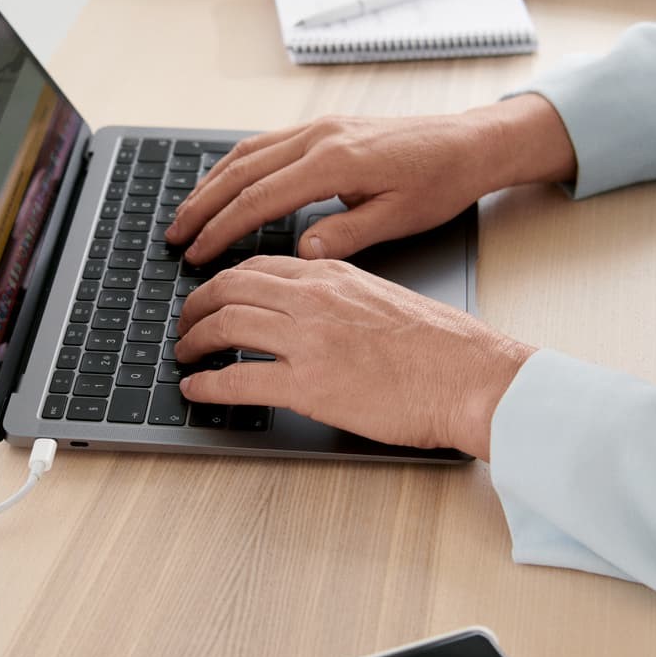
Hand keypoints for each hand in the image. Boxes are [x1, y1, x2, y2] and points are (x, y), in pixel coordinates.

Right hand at [166, 96, 576, 265]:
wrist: (468, 142)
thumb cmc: (440, 181)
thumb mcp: (398, 218)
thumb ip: (345, 235)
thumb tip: (301, 254)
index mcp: (334, 162)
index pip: (260, 198)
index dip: (223, 228)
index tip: (198, 252)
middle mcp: (319, 137)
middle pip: (241, 171)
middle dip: (202, 205)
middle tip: (176, 236)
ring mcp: (319, 126)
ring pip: (247, 151)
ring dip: (212, 182)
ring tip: (188, 212)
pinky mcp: (324, 126)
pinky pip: (266, 142)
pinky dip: (236, 164)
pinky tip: (225, 182)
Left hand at [174, 255, 535, 456]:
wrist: (472, 376)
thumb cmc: (443, 348)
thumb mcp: (386, 298)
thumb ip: (344, 297)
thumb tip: (316, 313)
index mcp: (334, 276)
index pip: (261, 267)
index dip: (224, 281)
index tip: (211, 295)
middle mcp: (314, 299)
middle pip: (231, 287)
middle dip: (196, 306)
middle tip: (185, 324)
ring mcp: (309, 340)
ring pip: (226, 324)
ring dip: (194, 340)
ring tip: (183, 355)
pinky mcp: (308, 384)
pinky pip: (238, 378)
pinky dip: (208, 384)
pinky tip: (196, 390)